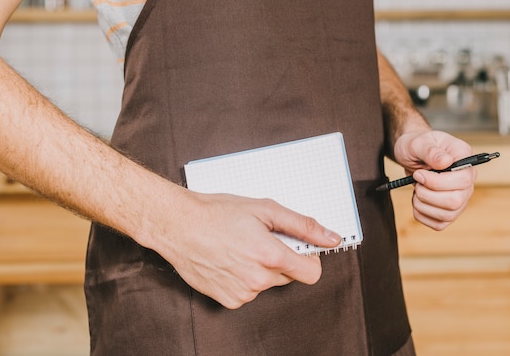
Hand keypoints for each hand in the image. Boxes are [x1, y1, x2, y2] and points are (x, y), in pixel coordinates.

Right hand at [142, 190, 341, 308]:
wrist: (178, 225)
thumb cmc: (216, 213)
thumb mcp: (265, 209)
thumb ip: (303, 225)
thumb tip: (331, 238)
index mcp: (271, 256)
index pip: (312, 272)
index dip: (309, 258)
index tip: (298, 247)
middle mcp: (258, 280)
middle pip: (289, 276)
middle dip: (281, 259)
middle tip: (260, 239)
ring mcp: (242, 293)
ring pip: (267, 283)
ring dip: (261, 268)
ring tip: (240, 247)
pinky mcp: (228, 300)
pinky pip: (249, 292)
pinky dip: (244, 278)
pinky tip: (229, 260)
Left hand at [393, 130, 475, 230]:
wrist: (411, 154)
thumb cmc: (417, 146)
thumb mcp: (419, 142)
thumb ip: (431, 151)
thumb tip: (445, 162)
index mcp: (465, 159)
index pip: (463, 181)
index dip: (437, 182)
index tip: (418, 174)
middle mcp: (467, 180)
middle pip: (455, 201)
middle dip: (427, 195)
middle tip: (416, 182)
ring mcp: (460, 197)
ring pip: (447, 215)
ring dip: (422, 205)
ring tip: (416, 190)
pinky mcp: (449, 211)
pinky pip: (439, 224)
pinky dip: (422, 215)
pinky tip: (417, 201)